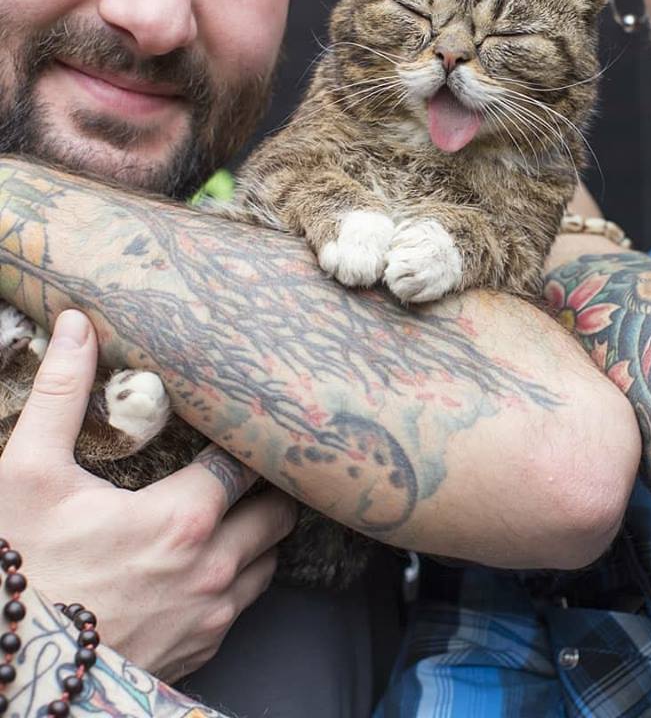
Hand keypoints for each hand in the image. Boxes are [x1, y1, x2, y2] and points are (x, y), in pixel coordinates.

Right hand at [0, 310, 298, 680]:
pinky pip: (245, 604)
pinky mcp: (202, 650)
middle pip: (276, 513)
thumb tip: (79, 324)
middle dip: (266, 487)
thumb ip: (62, 395)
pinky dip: (239, 578)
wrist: (8, 674)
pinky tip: (208, 562)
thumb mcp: (28, 475)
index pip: (247, 465)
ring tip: (232, 511)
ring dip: (258, 534)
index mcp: (184, 519)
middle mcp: (213, 569)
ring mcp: (212, 616)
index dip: (246, 444)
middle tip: (247, 468)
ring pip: (269, 560)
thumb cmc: (18, 568)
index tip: (242, 429)